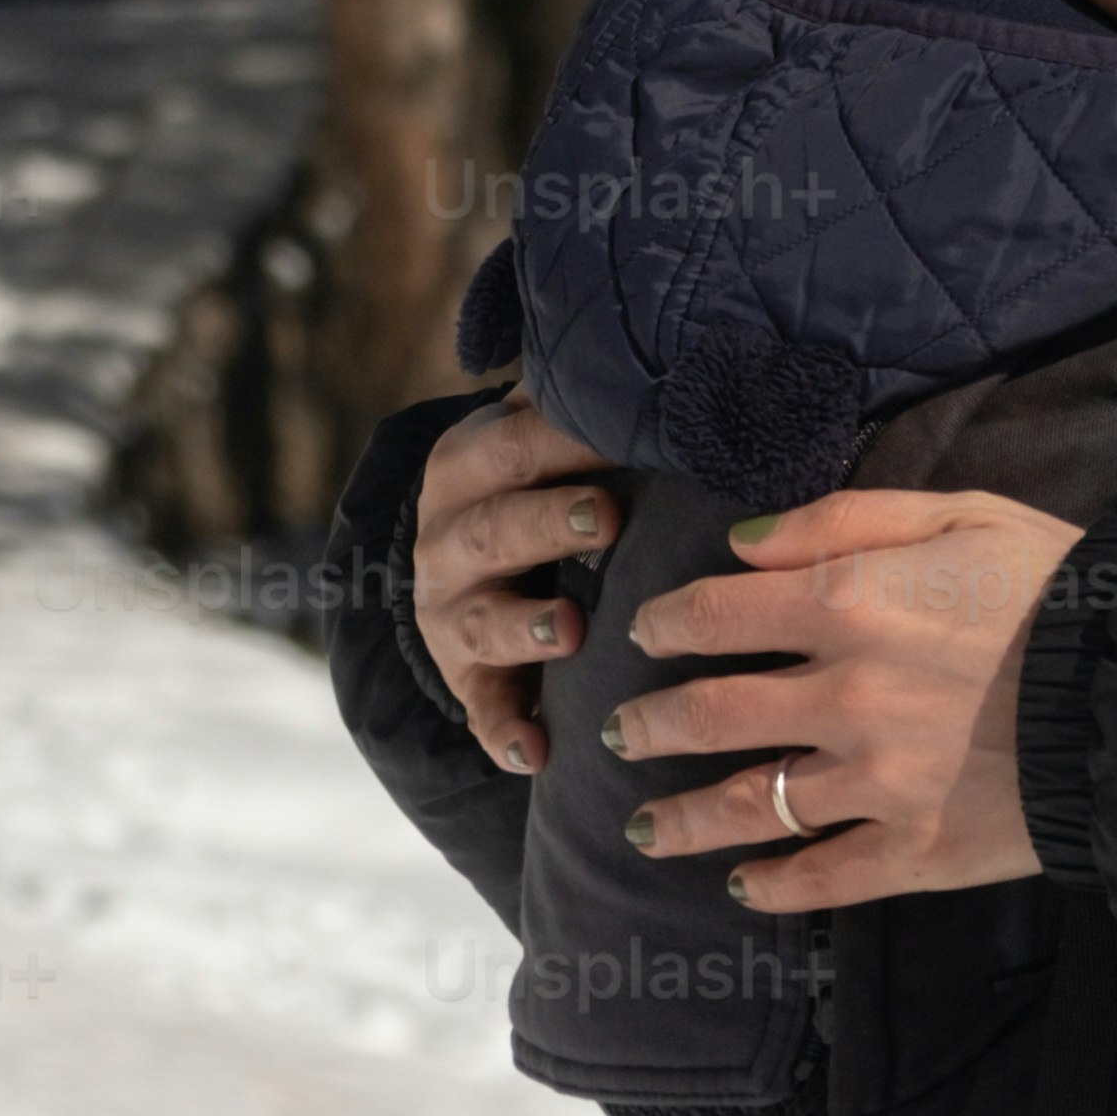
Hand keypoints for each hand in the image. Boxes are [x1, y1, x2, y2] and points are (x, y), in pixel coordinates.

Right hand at [410, 394, 622, 775]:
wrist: (466, 565)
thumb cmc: (534, 484)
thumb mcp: (536, 439)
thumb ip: (578, 408)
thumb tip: (671, 362)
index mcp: (465, 467)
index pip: (510, 445)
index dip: (563, 440)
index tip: (624, 434)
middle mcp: (445, 540)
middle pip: (491, 529)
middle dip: (544, 523)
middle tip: (604, 518)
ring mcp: (451, 616)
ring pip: (478, 622)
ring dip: (523, 627)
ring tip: (570, 631)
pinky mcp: (468, 682)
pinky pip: (482, 712)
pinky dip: (505, 732)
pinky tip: (535, 752)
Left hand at [614, 489, 1077, 912]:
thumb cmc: (1058, 584)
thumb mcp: (958, 511)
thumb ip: (842, 518)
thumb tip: (743, 543)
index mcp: (847, 602)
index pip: (714, 614)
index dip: (665, 623)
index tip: (646, 633)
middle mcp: (841, 695)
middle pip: (709, 715)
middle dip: (651, 724)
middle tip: (623, 731)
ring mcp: (872, 781)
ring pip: (746, 806)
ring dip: (683, 818)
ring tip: (646, 828)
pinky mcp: (914, 849)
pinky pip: (823, 876)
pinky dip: (774, 886)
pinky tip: (745, 888)